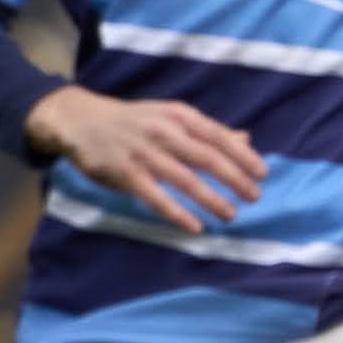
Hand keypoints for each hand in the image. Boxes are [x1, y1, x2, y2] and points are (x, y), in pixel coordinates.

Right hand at [25, 86, 265, 235]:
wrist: (80, 120)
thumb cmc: (132, 121)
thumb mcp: (169, 117)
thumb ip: (205, 131)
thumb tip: (245, 140)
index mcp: (177, 115)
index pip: (218, 136)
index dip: (243, 156)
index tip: (262, 173)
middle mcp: (163, 132)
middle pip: (208, 158)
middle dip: (235, 179)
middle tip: (254, 197)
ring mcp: (143, 153)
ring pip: (185, 180)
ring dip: (211, 199)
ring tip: (230, 215)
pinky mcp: (125, 174)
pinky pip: (156, 197)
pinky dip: (177, 213)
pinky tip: (194, 227)